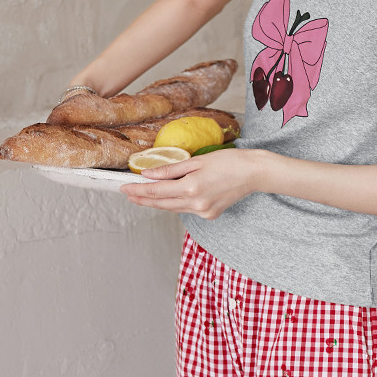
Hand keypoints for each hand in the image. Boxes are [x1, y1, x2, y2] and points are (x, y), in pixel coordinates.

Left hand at [121, 148, 269, 219]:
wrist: (253, 173)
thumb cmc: (228, 162)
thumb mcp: (197, 161)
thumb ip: (170, 169)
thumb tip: (148, 174)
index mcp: (190, 188)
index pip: (155, 192)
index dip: (137, 191)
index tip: (123, 188)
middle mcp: (195, 204)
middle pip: (161, 203)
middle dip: (142, 199)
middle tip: (127, 194)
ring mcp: (203, 212)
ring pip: (172, 208)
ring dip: (157, 203)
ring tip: (142, 197)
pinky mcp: (210, 215)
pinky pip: (186, 210)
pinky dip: (175, 204)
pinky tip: (169, 198)